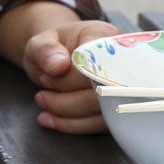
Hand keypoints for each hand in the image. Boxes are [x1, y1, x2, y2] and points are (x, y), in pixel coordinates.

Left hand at [24, 18, 123, 134]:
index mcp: (102, 37)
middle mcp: (122, 62)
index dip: (70, 77)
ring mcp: (123, 88)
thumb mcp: (39, 43)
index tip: (48, 74)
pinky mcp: (118, 109)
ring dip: (66, 115)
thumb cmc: (52, 48)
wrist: (58, 59)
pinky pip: (99, 126)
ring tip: (44, 102)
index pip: (96, 63)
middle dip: (65, 99)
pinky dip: (71, 125)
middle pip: (101, 93)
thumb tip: (58, 64)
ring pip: (102, 114)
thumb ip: (45, 49)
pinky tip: (50, 119)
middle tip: (42, 92)